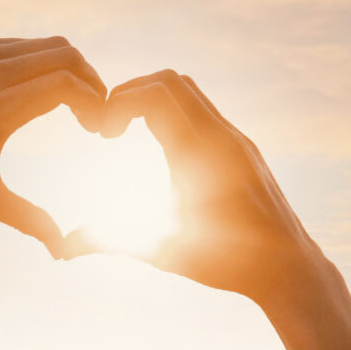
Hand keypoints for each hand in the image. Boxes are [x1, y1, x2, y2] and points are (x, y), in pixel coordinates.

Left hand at [0, 37, 107, 256]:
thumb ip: (27, 219)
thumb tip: (62, 250)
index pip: (67, 84)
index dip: (95, 102)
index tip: (98, 130)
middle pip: (66, 55)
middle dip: (91, 82)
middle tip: (93, 115)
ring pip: (46, 45)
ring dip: (70, 70)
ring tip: (74, 105)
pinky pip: (22, 45)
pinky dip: (43, 62)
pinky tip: (41, 92)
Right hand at [103, 69, 327, 311]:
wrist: (289, 269)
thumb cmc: (226, 265)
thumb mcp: (160, 252)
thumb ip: (109, 242)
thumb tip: (62, 248)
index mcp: (198, 155)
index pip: (154, 94)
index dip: (117, 102)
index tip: (103, 135)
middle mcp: (220, 138)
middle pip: (170, 80)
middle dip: (131, 93)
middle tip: (110, 126)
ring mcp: (236, 140)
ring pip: (190, 91)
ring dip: (154, 100)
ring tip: (130, 133)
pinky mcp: (243, 148)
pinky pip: (205, 111)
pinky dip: (175, 114)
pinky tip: (161, 150)